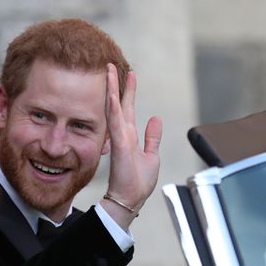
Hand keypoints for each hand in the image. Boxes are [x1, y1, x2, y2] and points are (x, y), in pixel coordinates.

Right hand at [101, 63, 162, 228]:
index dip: (129, 91)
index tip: (129, 74)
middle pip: (119, 104)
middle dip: (116, 84)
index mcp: (130, 137)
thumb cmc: (138, 183)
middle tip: (111, 65)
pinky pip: (115, 123)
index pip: (128, 109)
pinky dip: (113, 108)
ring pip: (114, 109)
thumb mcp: (151, 156)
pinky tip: (112, 95)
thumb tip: (156, 119)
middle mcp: (122, 135)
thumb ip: (152, 137)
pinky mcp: (119, 146)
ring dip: (112, 90)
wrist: (129, 200)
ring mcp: (119, 139)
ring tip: (109, 72)